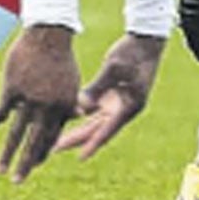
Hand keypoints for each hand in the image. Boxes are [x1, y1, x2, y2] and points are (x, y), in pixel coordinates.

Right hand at [0, 24, 81, 183]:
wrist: (48, 35)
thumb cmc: (62, 57)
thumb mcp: (73, 83)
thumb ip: (72, 101)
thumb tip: (80, 115)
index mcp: (62, 108)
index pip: (51, 137)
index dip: (41, 152)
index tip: (34, 166)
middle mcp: (46, 108)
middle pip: (33, 142)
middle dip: (25, 164)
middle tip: (17, 182)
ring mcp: (28, 99)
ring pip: (15, 132)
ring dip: (7, 153)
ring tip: (0, 170)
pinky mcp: (12, 88)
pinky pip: (1, 111)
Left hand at [55, 33, 164, 161]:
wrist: (145, 42)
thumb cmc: (131, 53)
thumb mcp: (113, 68)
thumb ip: (98, 88)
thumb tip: (81, 107)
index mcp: (129, 107)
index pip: (107, 130)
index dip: (93, 144)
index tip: (80, 157)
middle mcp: (123, 110)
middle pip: (97, 130)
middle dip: (77, 141)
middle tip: (54, 150)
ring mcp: (118, 104)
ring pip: (94, 123)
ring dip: (77, 132)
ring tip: (56, 142)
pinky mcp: (112, 96)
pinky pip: (94, 112)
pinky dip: (80, 117)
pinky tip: (64, 121)